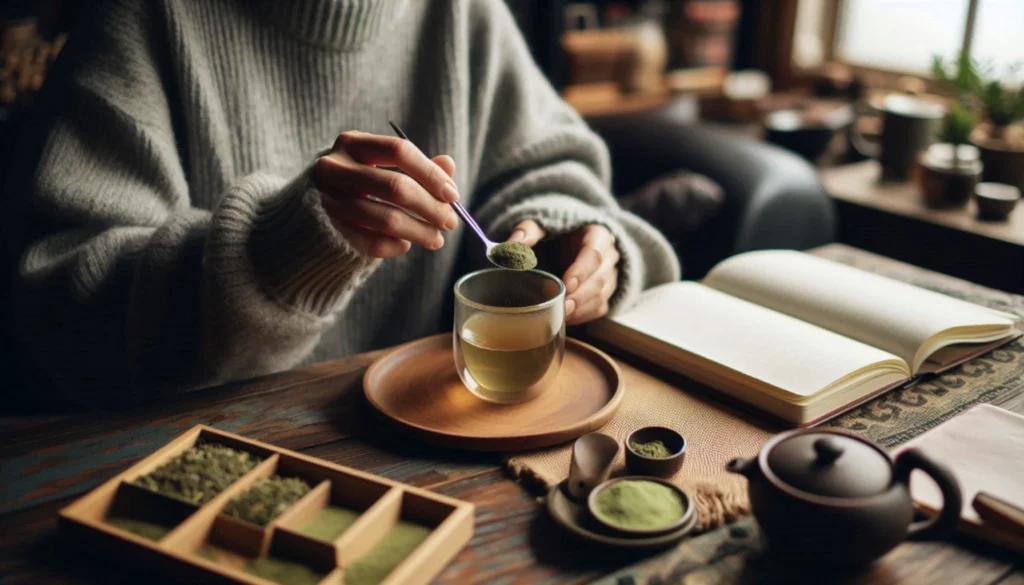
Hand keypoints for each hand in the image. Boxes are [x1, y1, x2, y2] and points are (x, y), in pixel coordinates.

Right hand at [314, 131, 459, 257]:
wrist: (303, 216)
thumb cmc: (353, 187)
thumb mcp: (379, 168)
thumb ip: (414, 167)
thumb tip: (449, 165)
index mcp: (351, 143)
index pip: (399, 151)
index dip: (430, 173)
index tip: (453, 195)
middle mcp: (334, 167)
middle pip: (396, 186)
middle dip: (431, 207)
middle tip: (451, 223)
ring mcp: (327, 200)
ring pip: (387, 219)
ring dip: (420, 232)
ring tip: (436, 239)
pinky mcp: (327, 231)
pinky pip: (372, 242)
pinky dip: (395, 246)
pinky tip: (405, 244)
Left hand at [508, 221, 619, 324]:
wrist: (570, 240)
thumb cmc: (557, 232)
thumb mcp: (542, 224)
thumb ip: (528, 231)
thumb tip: (508, 246)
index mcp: (597, 235)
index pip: (593, 255)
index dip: (582, 271)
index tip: (567, 284)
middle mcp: (607, 257)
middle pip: (599, 279)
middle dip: (581, 295)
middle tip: (563, 305)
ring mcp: (608, 277)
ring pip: (601, 296)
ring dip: (582, 308)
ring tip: (563, 315)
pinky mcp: (603, 293)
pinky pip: (598, 308)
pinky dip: (583, 316)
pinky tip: (566, 319)